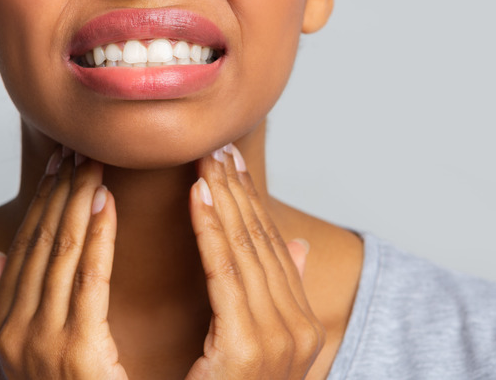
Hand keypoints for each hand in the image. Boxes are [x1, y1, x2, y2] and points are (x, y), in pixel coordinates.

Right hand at [0, 147, 127, 379]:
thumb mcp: (30, 358)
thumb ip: (11, 304)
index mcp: (2, 331)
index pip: (26, 248)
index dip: (42, 201)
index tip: (59, 162)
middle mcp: (11, 332)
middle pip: (39, 242)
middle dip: (59, 190)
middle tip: (78, 146)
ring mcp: (37, 344)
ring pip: (59, 251)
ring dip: (76, 199)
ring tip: (94, 160)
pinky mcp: (73, 353)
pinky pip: (85, 280)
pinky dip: (94, 236)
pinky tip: (104, 201)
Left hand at [185, 144, 324, 379]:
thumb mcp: (255, 345)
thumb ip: (274, 292)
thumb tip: (295, 243)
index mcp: (300, 326)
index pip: (271, 247)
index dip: (251, 201)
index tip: (231, 163)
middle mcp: (298, 330)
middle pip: (261, 241)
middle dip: (237, 190)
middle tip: (217, 145)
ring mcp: (279, 341)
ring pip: (245, 249)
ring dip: (224, 197)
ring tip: (204, 158)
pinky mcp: (247, 349)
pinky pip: (225, 274)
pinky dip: (212, 229)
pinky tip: (196, 195)